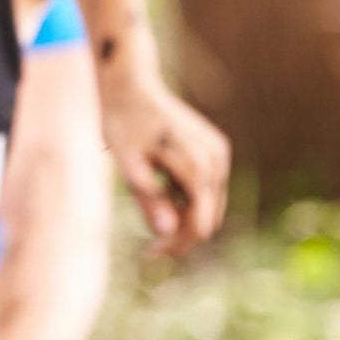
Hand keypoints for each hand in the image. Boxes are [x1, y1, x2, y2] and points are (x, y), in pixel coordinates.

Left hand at [99, 71, 228, 254]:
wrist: (129, 84)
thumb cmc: (121, 122)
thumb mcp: (127, 163)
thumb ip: (148, 197)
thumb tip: (166, 233)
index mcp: (196, 164)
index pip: (199, 222)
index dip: (178, 244)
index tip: (151, 254)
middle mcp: (215, 158)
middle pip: (208, 216)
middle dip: (181, 235)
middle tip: (150, 248)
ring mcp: (217, 151)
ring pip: (209, 203)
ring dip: (184, 217)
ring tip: (150, 216)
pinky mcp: (213, 148)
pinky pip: (205, 186)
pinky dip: (186, 199)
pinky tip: (160, 194)